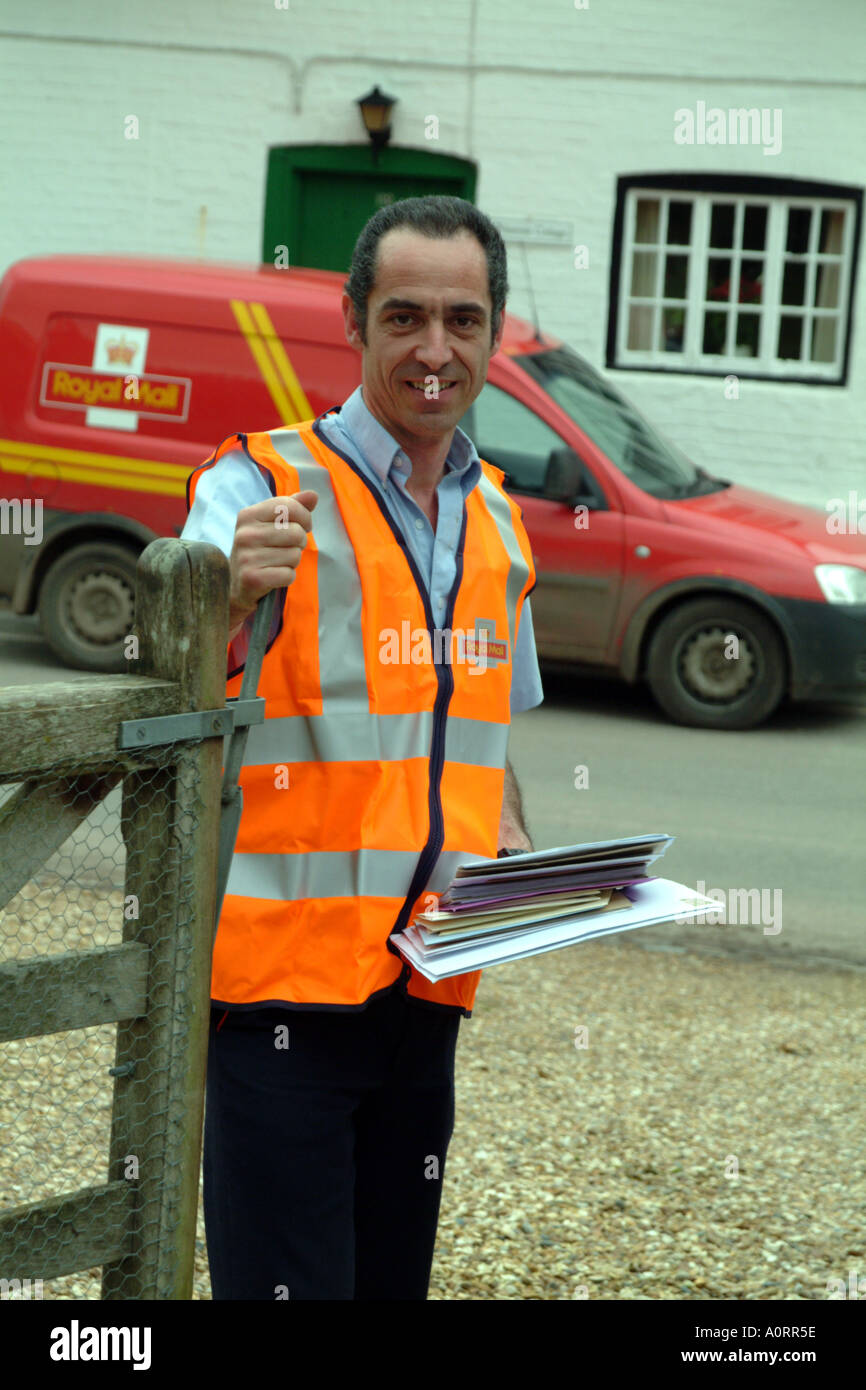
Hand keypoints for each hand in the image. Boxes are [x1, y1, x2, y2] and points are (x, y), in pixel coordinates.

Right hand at [228, 491, 317, 633]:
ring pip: (295, 555)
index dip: (304, 517)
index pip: (288, 506)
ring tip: (278, 562)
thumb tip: (313, 495)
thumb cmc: (259, 550)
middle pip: (296, 533)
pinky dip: (287, 577)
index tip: (303, 526)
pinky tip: (274, 575)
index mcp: (248, 515)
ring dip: (292, 561)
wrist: (235, 585)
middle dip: (299, 543)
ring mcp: (246, 557)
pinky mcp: (252, 578)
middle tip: (287, 548)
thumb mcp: (271, 524)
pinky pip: (288, 575)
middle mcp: (245, 534)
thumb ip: (292, 507)